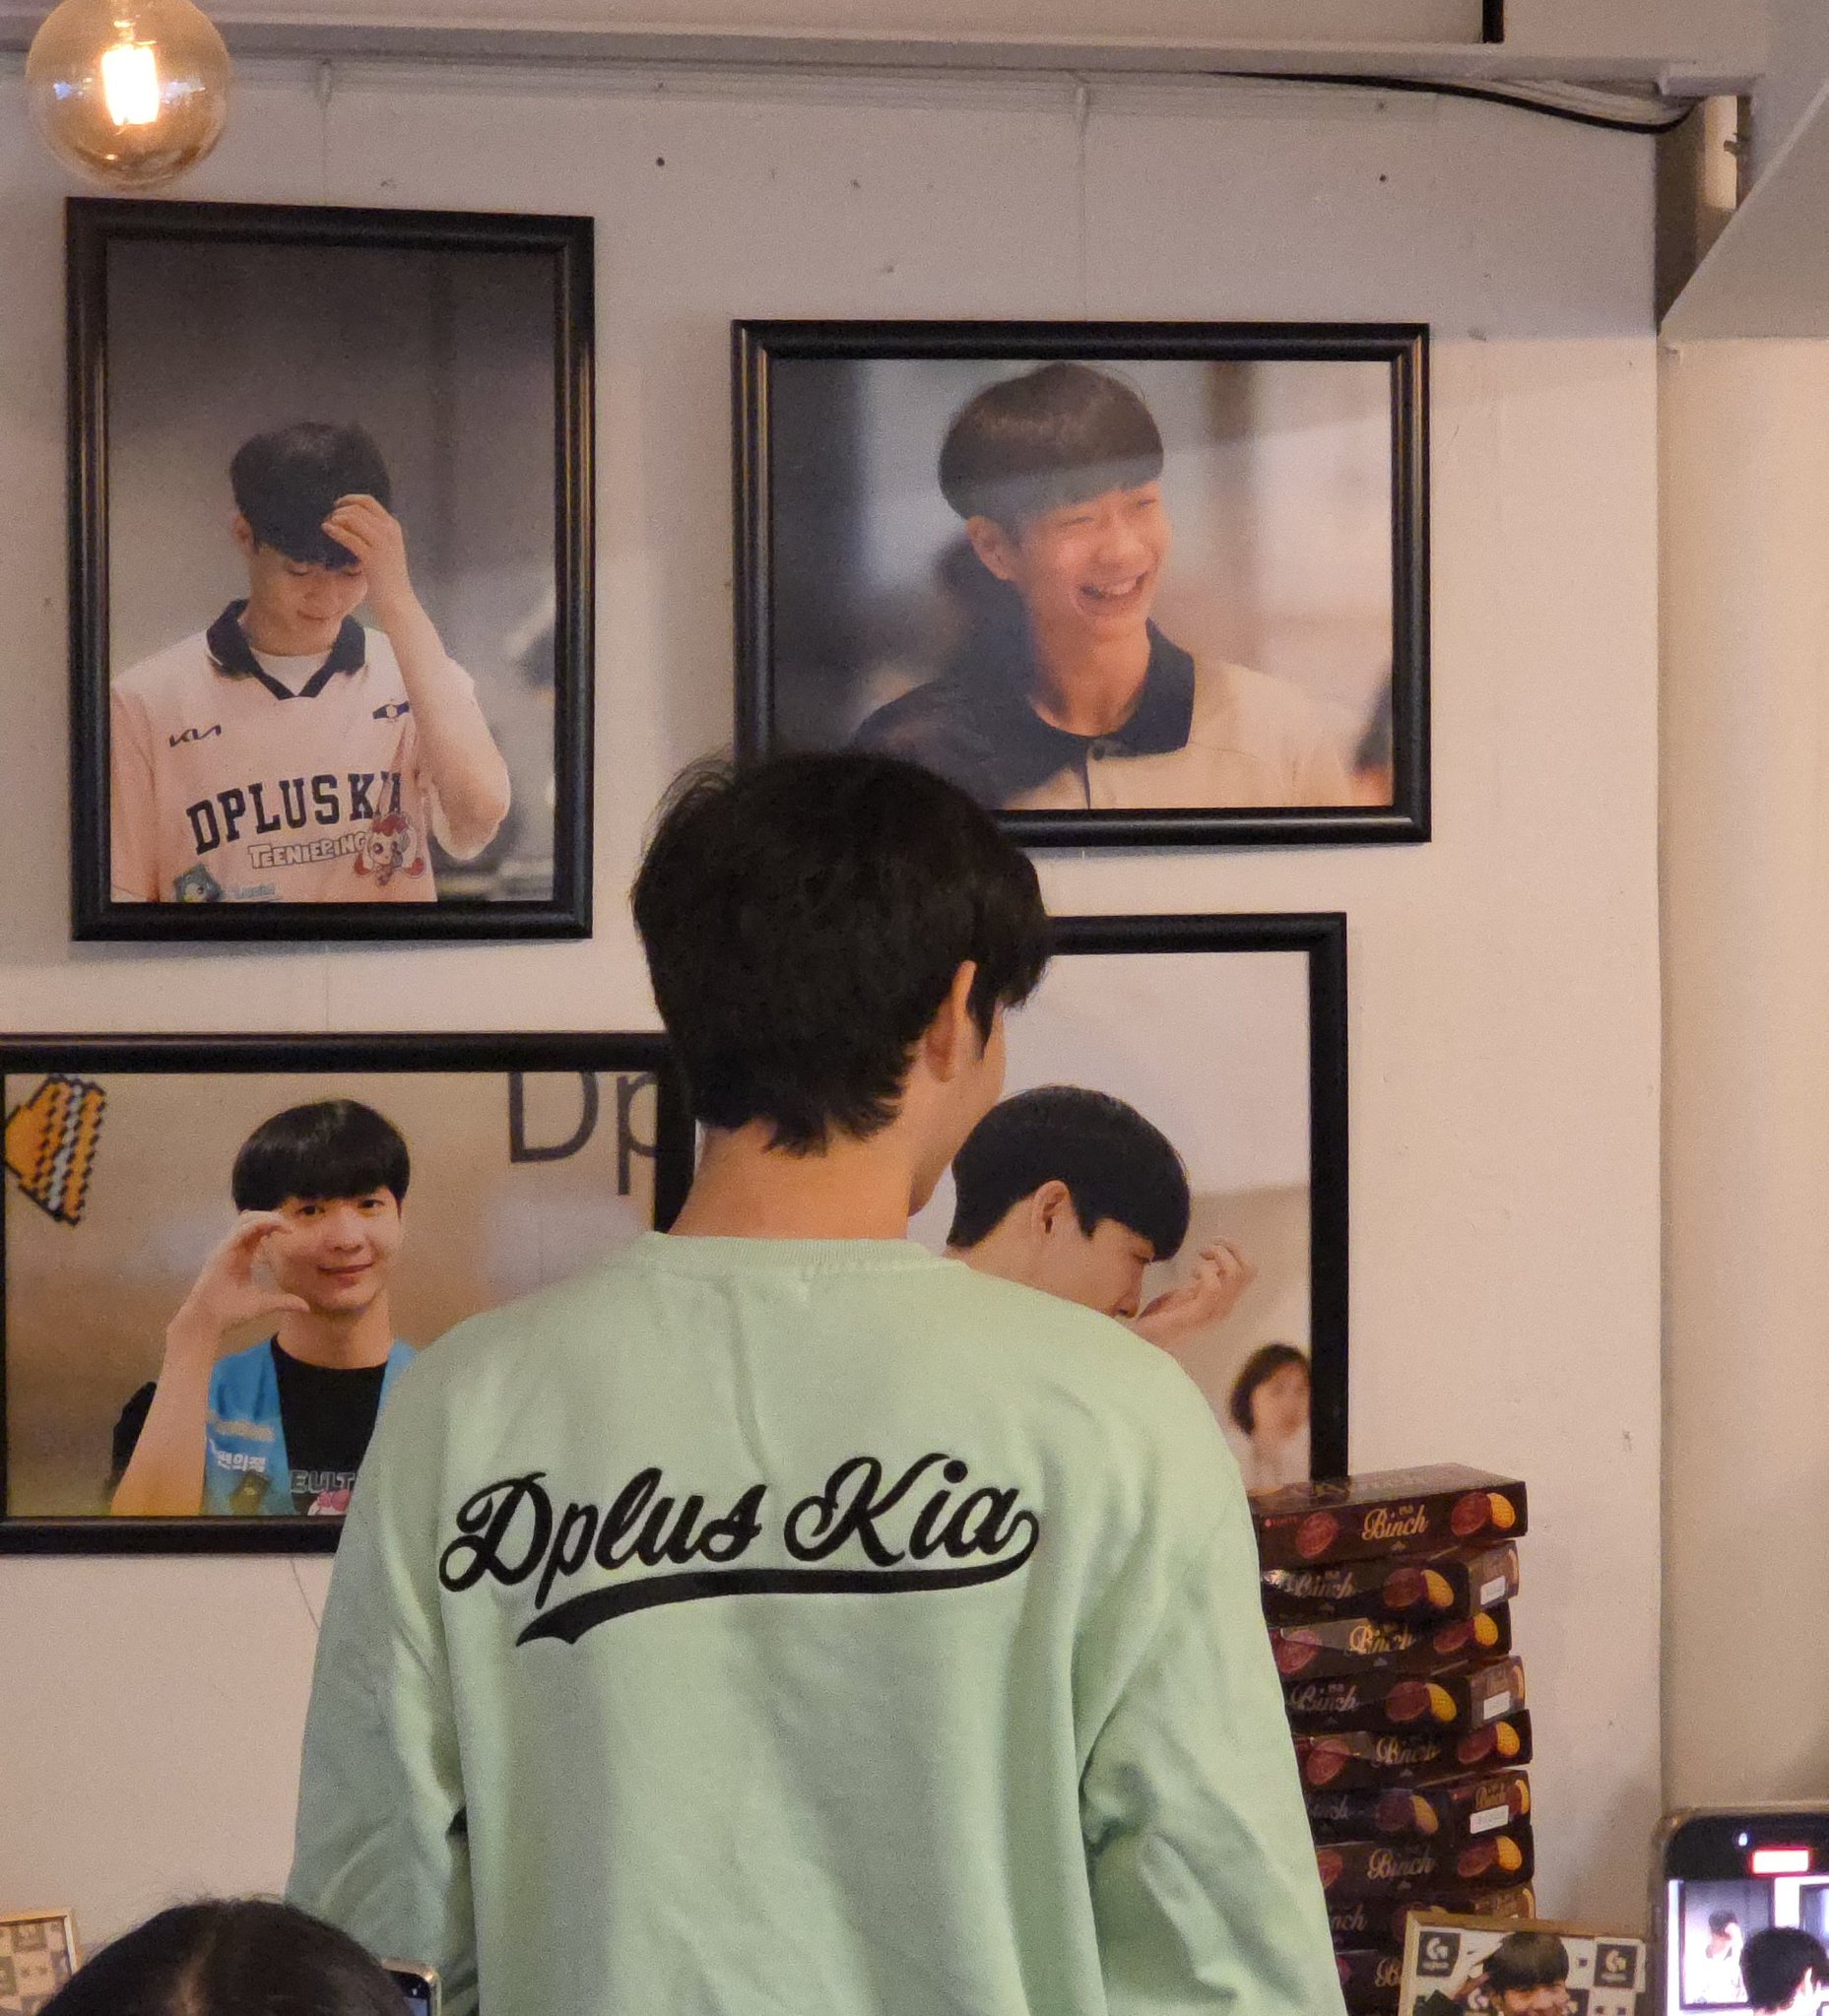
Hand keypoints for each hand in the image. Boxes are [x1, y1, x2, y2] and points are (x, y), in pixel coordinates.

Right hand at [169, 1211, 310, 1352]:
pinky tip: (273, 1229)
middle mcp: (234, 1248)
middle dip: (272, 1216)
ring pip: (245, 1219)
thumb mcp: (264, 1304)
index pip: (258, 1229)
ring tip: (284, 1225)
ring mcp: (227, 1248)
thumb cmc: (231, 1312)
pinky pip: (240, 1232)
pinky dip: (257, 1225)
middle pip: (251, 1218)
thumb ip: (284, 1301)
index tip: (292, 1232)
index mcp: (243, 1255)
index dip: (274, 1224)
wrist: (208, 1322)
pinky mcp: (222, 1253)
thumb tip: (306, 1306)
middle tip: (290, 1226)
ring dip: (266, 1217)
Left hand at [321, 493, 414, 616]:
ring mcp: (381, 544)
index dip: (349, 499)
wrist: (397, 601)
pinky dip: (335, 531)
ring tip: (327, 525)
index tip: (337, 506)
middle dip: (339, 510)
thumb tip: (347, 520)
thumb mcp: (385, 549)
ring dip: (336, 518)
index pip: (368, 501)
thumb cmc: (388, 578)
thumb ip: (372, 533)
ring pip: (353, 518)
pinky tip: (327, 530)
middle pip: (358, 507)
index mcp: (393, 527)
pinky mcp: (372, 557)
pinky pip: (348, 537)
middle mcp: (389, 531)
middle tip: (329, 518)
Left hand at [1130, 1238, 1254, 1350]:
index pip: (1248, 1272)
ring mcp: (1212, 1313)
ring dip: (1218, 1255)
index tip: (1215, 1243)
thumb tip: (1212, 1263)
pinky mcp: (1196, 1315)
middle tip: (1208, 1246)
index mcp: (1223, 1301)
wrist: (1143, 1343)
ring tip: (1200, 1254)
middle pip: (1247, 1271)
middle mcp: (1224, 1307)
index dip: (1235, 1251)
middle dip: (1230, 1248)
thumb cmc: (1162, 1318)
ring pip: (1235, 1275)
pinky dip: (1205, 1271)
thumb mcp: (1187, 1295)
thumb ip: (1202, 1283)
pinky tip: (1191, 1271)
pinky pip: (1213, 1287)